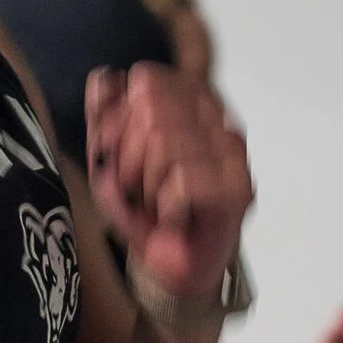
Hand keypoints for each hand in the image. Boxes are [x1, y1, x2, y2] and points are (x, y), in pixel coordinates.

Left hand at [85, 63, 252, 308]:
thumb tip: (103, 78)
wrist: (172, 264)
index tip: (122, 157)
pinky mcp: (239, 186)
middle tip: (141, 188)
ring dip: (147, 185)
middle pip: (151, 110)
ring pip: (164, 142)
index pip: (145, 81)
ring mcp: (232, 149)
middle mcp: (216, 115)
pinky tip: (175, 217)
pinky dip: (166, 206)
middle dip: (130, 157)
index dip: (120, 123)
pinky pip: (182, 179)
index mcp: (188, 97)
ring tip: (159, 203)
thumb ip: (103, 118)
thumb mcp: (109, 161)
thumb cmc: (146, 209)